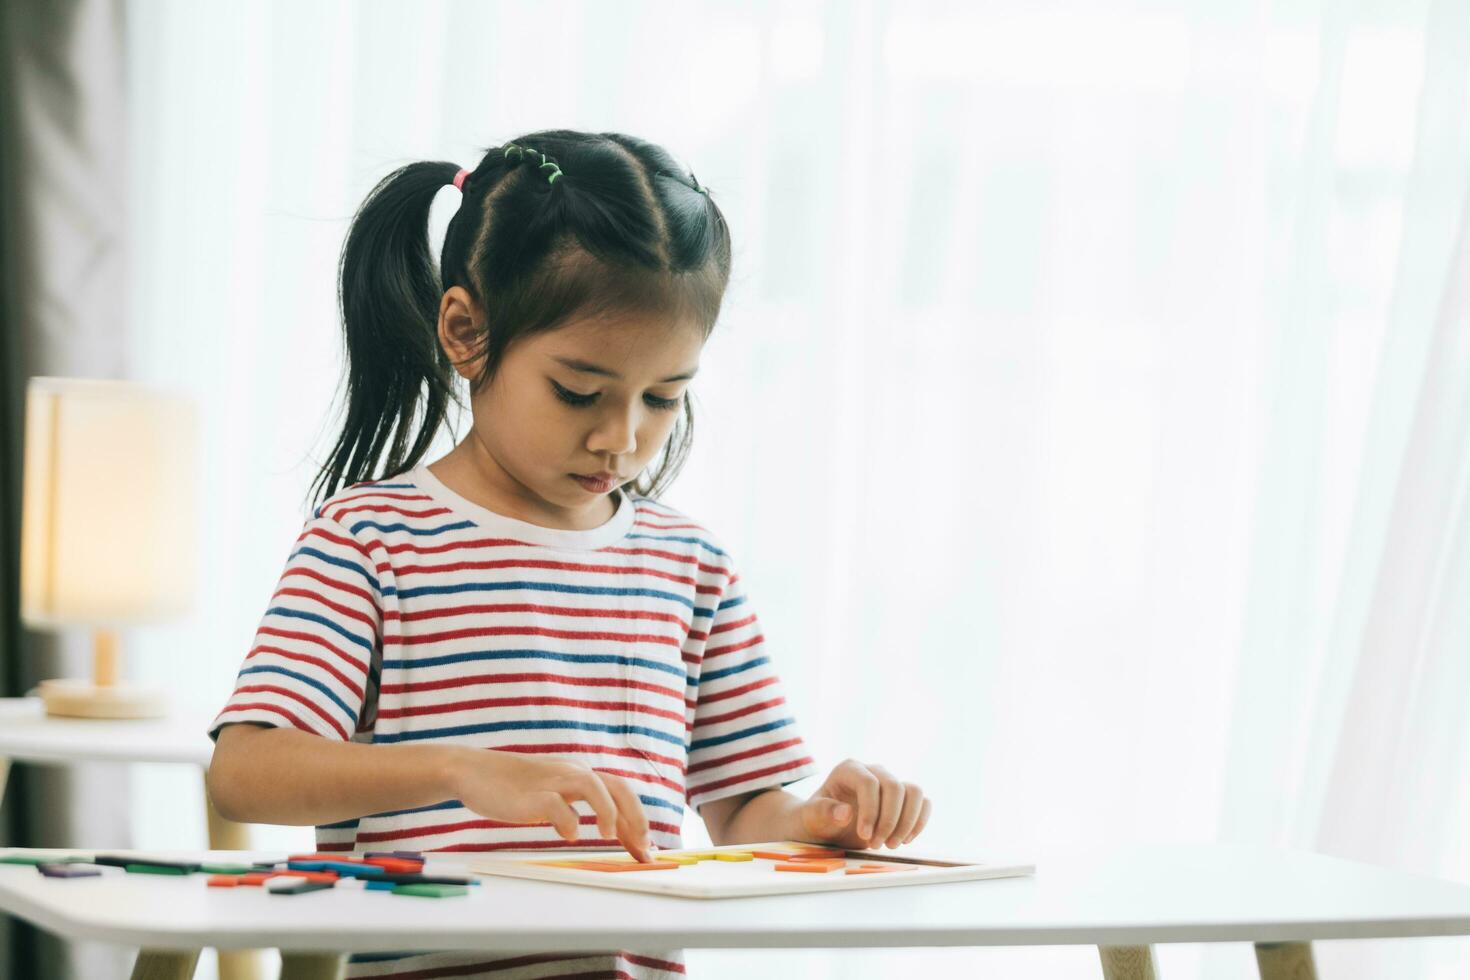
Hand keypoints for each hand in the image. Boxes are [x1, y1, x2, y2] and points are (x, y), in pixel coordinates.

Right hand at [446, 749, 652, 861]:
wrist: (472, 771)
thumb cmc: (512, 787)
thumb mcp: (550, 793)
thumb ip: (571, 805)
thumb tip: (591, 829)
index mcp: (578, 774)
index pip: (620, 793)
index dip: (637, 820)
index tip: (645, 850)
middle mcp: (571, 773)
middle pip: (616, 787)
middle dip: (635, 818)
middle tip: (643, 849)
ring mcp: (551, 781)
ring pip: (593, 785)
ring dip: (607, 811)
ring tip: (608, 836)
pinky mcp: (531, 794)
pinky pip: (556, 804)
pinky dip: (566, 820)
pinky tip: (568, 835)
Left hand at [796, 759, 930, 849]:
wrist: (826, 827)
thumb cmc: (817, 819)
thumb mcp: (812, 818)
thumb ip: (823, 812)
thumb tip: (845, 812)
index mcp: (849, 770)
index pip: (869, 783)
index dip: (871, 810)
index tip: (864, 836)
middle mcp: (873, 771)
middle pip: (895, 786)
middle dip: (889, 820)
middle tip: (876, 845)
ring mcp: (890, 782)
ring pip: (914, 792)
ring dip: (907, 822)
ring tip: (891, 845)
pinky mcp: (903, 798)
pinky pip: (923, 802)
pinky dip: (919, 822)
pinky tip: (905, 839)